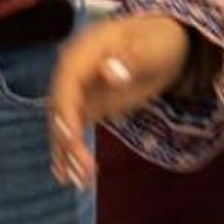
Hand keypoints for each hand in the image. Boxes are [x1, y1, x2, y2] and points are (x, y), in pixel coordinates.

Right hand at [46, 13, 196, 188]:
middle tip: (80, 171)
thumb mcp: (152, 48)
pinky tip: (67, 175)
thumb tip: (109, 73)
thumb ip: (132, 59)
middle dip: (66, 139)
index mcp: (87, 48)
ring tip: (76, 182)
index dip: (65, 108)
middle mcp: (74, 68)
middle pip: (62, 104)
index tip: (69, 137)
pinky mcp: (85, 105)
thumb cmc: (158, 41)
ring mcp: (77, 88)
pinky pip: (72, 128)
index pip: (68, 79)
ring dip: (66, 151)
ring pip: (63, 121)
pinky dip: (69, 150)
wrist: (162, 42)